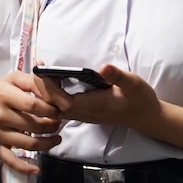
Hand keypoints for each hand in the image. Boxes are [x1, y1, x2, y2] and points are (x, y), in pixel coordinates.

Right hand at [0, 70, 62, 174]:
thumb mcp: (14, 79)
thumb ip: (34, 82)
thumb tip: (54, 91)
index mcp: (4, 95)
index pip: (34, 106)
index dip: (51, 110)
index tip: (58, 110)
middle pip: (34, 126)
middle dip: (52, 125)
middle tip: (58, 122)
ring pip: (29, 145)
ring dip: (47, 144)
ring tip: (55, 138)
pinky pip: (11, 161)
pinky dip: (24, 167)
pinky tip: (35, 168)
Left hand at [34, 65, 159, 132]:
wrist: (145, 116)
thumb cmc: (139, 99)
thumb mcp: (132, 84)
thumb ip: (118, 76)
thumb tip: (104, 67)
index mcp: (92, 106)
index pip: (61, 101)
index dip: (48, 87)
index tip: (41, 69)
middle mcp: (84, 113)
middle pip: (53, 105)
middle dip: (42, 87)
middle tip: (37, 66)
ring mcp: (84, 114)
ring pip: (56, 108)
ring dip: (46, 92)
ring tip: (42, 72)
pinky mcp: (85, 113)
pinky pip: (63, 108)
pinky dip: (54, 96)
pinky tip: (54, 82)